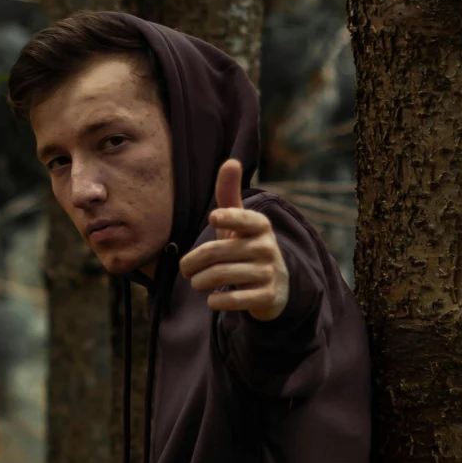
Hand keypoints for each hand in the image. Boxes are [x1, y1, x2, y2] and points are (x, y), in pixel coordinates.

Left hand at [178, 159, 289, 318]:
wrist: (276, 287)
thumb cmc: (247, 247)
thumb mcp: (239, 222)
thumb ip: (230, 194)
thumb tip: (231, 161)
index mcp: (259, 226)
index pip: (244, 218)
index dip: (228, 217)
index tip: (213, 218)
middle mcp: (266, 247)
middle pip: (216, 253)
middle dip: (192, 263)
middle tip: (185, 269)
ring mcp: (268, 272)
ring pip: (221, 276)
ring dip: (200, 282)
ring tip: (196, 282)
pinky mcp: (267, 296)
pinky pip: (235, 299)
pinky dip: (216, 301)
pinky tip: (211, 299)